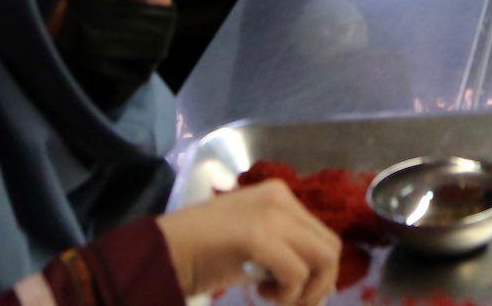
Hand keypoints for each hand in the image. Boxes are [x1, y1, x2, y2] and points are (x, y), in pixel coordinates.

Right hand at [155, 180, 341, 305]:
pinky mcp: (258, 236)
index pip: (321, 236)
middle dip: (319, 284)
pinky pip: (297, 273)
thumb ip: (281, 248)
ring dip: (306, 291)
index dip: (318, 272)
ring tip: (276, 299)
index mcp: (279, 196)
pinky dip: (287, 295)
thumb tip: (316, 280)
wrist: (160, 253)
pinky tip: (261, 295)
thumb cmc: (201, 252)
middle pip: (330, 247)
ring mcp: (270, 215)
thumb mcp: (251, 241)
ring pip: (324, 258)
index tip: (295, 294)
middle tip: (291, 303)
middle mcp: (280, 199)